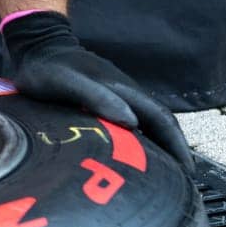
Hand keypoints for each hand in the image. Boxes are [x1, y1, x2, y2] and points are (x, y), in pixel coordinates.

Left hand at [1, 10, 195, 175]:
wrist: (37, 45)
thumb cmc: (48, 67)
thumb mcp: (68, 83)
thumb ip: (98, 98)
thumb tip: (131, 122)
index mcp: (124, 90)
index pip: (162, 120)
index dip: (177, 145)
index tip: (188, 170)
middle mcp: (127, 93)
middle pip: (161, 124)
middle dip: (176, 150)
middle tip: (182, 181)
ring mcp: (118, 96)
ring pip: (149, 125)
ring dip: (161, 148)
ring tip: (166, 176)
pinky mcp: (107, 100)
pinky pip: (134, 123)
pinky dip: (143, 142)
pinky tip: (137, 158)